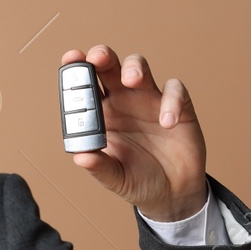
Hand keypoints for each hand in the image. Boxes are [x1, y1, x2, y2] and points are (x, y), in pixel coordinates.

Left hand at [60, 44, 207, 222]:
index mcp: (101, 115)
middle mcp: (123, 101)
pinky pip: (175, 90)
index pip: (86, 85)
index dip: (78, 68)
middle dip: (102, 56)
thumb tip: (81, 158)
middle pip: (110, 67)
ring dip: (134, 67)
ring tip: (131, 80)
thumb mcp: (115, 178)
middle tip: (98, 58)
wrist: (172, 193)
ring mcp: (150, 101)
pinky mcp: (178, 106)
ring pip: (139, 67)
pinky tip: (166, 122)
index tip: (71, 58)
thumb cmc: (138, 181)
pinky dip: (171, 100)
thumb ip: (99, 167)